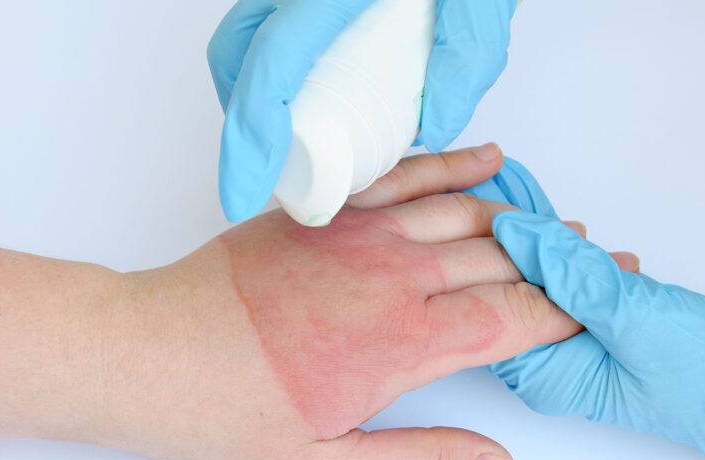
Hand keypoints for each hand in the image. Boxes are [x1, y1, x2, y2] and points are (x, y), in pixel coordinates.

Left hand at [97, 147, 633, 459]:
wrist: (145, 354)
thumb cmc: (225, 417)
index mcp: (402, 345)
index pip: (512, 317)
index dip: (568, 308)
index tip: (606, 300)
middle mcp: (392, 279)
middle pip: (501, 258)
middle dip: (560, 261)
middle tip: (602, 260)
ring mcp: (357, 235)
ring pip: (464, 211)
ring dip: (520, 215)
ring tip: (560, 223)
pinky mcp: (325, 213)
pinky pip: (403, 176)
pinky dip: (451, 165)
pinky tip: (485, 159)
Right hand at [208, 0, 519, 221]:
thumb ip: (467, 58)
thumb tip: (436, 123)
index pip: (272, 68)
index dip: (251, 139)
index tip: (243, 190)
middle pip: (238, 55)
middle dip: (245, 122)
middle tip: (270, 170)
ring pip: (246, 39)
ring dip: (256, 93)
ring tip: (289, 137)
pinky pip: (266, 24)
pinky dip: (275, 64)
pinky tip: (309, 88)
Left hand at [464, 162, 704, 459]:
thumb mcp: (639, 320)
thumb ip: (575, 278)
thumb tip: (518, 234)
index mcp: (543, 374)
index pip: (490, 303)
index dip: (493, 251)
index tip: (505, 204)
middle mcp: (547, 367)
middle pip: (504, 293)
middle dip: (516, 244)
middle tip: (527, 198)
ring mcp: (569, 353)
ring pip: (537, 286)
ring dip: (547, 249)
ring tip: (551, 210)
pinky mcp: (595, 337)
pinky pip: (567, 290)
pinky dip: (574, 263)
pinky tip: (587, 244)